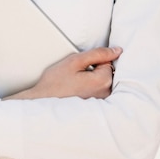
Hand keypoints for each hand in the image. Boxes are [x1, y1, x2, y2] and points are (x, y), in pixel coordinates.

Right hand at [5, 46, 121, 100]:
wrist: (42, 103)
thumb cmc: (55, 83)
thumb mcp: (75, 61)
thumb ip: (98, 54)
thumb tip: (117, 51)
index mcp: (103, 81)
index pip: (108, 61)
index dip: (94, 60)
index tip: (81, 67)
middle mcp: (106, 94)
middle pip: (107, 72)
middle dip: (95, 69)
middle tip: (77, 75)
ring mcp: (101, 103)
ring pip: (102, 81)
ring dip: (92, 79)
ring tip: (76, 83)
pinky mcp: (95, 107)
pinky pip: (98, 91)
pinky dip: (90, 88)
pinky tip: (77, 91)